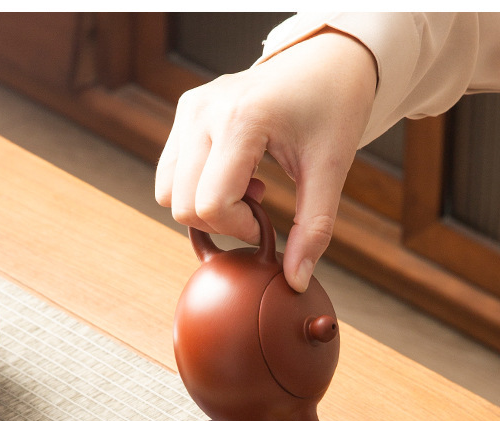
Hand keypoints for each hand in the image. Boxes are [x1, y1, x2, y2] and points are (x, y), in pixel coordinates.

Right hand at [155, 30, 376, 290]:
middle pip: (181, 204)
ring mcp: (190, 108)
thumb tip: (294, 281)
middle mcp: (204, 110)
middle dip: (220, 222)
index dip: (237, 228)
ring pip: (167, 191)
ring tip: (247, 188)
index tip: (265, 223)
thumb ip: (314, 229)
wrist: (325, 61)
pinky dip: (197, 188)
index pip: (210, 203)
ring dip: (205, 207)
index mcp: (241, 119)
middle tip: (259, 206)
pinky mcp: (185, 110)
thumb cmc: (332, 109)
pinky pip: (170, 172)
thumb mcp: (331, 170)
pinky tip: (236, 175)